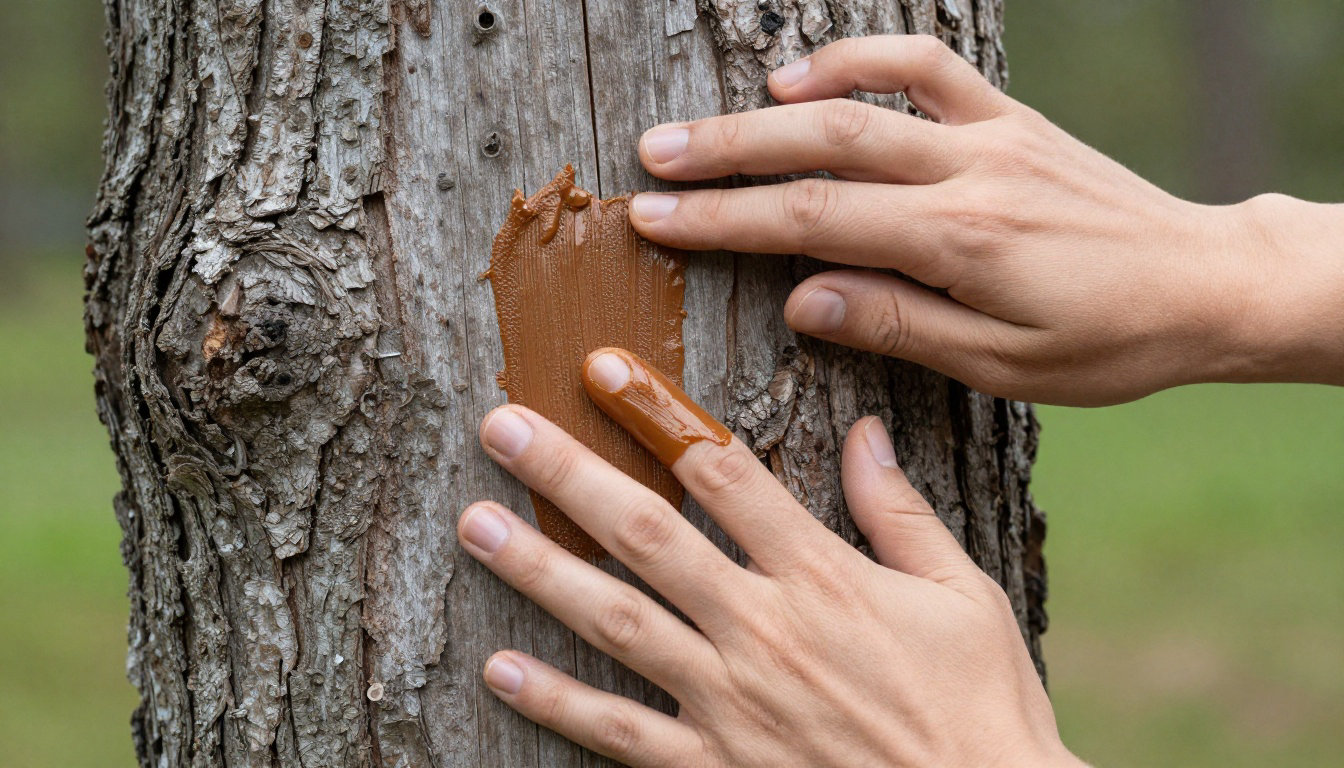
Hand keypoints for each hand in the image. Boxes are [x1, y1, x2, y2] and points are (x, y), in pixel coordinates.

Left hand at [457, 348, 1082, 766]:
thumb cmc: (984, 704)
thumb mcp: (965, 595)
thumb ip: (901, 513)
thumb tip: (868, 431)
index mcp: (823, 575)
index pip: (721, 470)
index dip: (654, 411)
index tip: (600, 367)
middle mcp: (762, 629)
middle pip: (645, 534)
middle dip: (567, 472)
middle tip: (501, 425)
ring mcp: (730, 702)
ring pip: (615, 622)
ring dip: (539, 570)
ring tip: (475, 524)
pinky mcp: (716, 766)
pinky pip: (622, 732)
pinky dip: (557, 702)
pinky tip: (500, 667)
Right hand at [626, 35, 1343, 405]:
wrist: (1203, 282)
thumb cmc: (1107, 342)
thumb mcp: (1003, 366)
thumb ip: (899, 326)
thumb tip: (802, 298)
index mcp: (961, 240)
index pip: (816, 218)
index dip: (725, 220)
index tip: (656, 220)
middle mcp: (969, 171)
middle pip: (822, 145)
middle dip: (725, 155)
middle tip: (650, 163)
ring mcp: (991, 133)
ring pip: (862, 102)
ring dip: (771, 108)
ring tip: (700, 125)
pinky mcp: (1010, 116)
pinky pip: (927, 65)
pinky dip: (859, 60)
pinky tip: (802, 75)